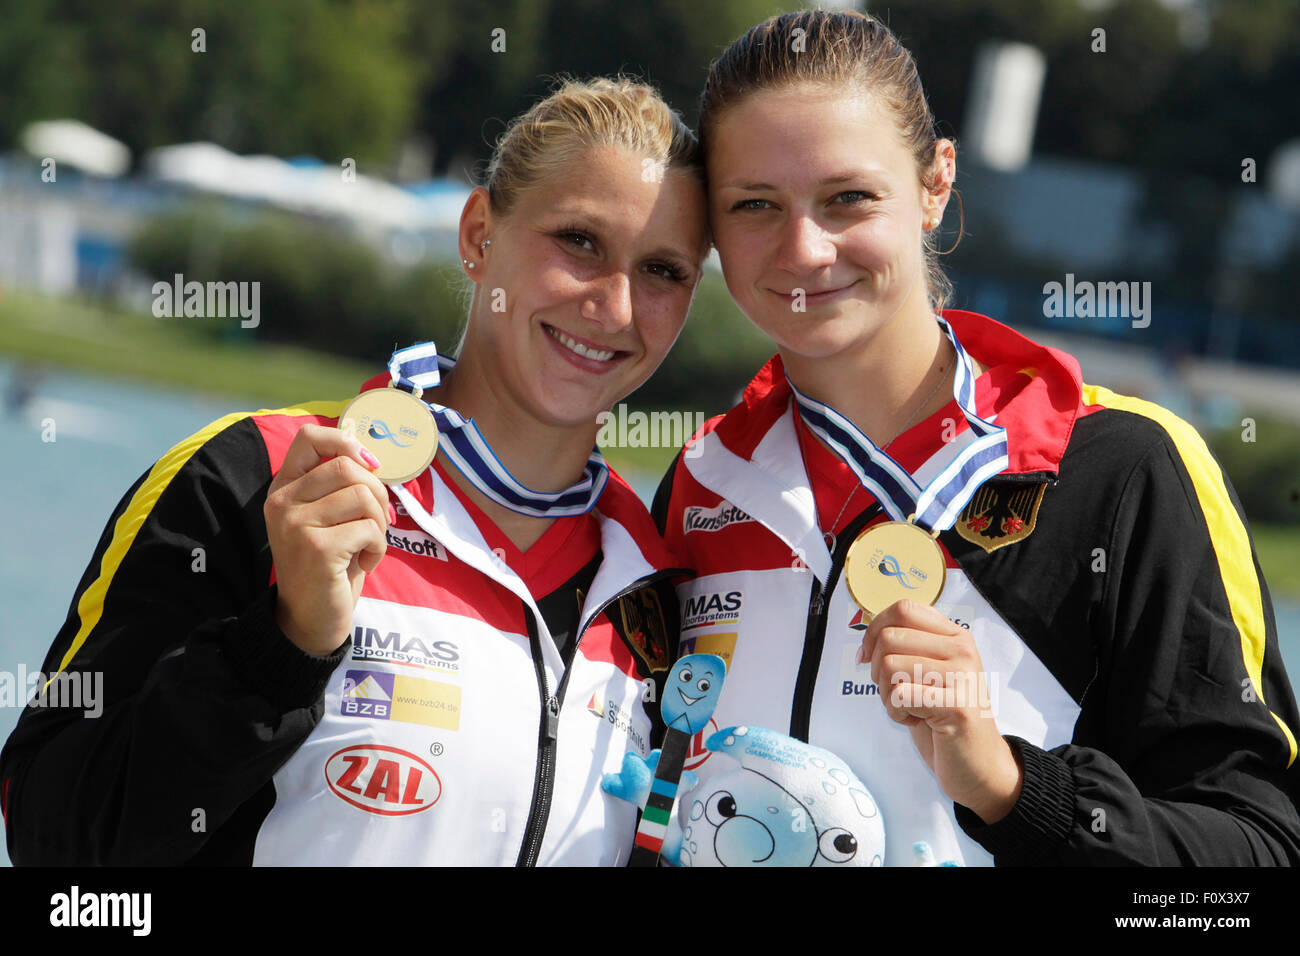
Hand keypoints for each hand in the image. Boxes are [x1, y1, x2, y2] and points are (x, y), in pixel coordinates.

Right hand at [264, 424, 392, 655]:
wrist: (311, 618)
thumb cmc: (330, 563)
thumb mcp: (329, 516)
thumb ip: (339, 483)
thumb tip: (365, 446)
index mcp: (284, 487)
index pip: (310, 437)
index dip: (347, 442)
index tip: (369, 465)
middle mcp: (282, 502)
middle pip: (347, 466)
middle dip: (377, 493)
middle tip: (376, 522)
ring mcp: (295, 525)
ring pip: (362, 495)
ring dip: (379, 523)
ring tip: (369, 545)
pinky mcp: (316, 549)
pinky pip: (368, 528)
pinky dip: (378, 547)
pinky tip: (365, 563)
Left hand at [860, 599, 1022, 822]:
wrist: (979, 765)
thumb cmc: (944, 718)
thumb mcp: (926, 672)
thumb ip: (906, 648)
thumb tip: (866, 635)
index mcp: (955, 635)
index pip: (904, 608)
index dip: (875, 629)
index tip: (868, 655)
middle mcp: (962, 650)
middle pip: (890, 637)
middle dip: (877, 669)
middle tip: (895, 692)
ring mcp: (962, 676)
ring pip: (890, 666)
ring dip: (886, 694)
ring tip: (909, 707)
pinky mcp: (956, 706)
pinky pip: (899, 695)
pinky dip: (894, 712)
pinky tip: (914, 720)